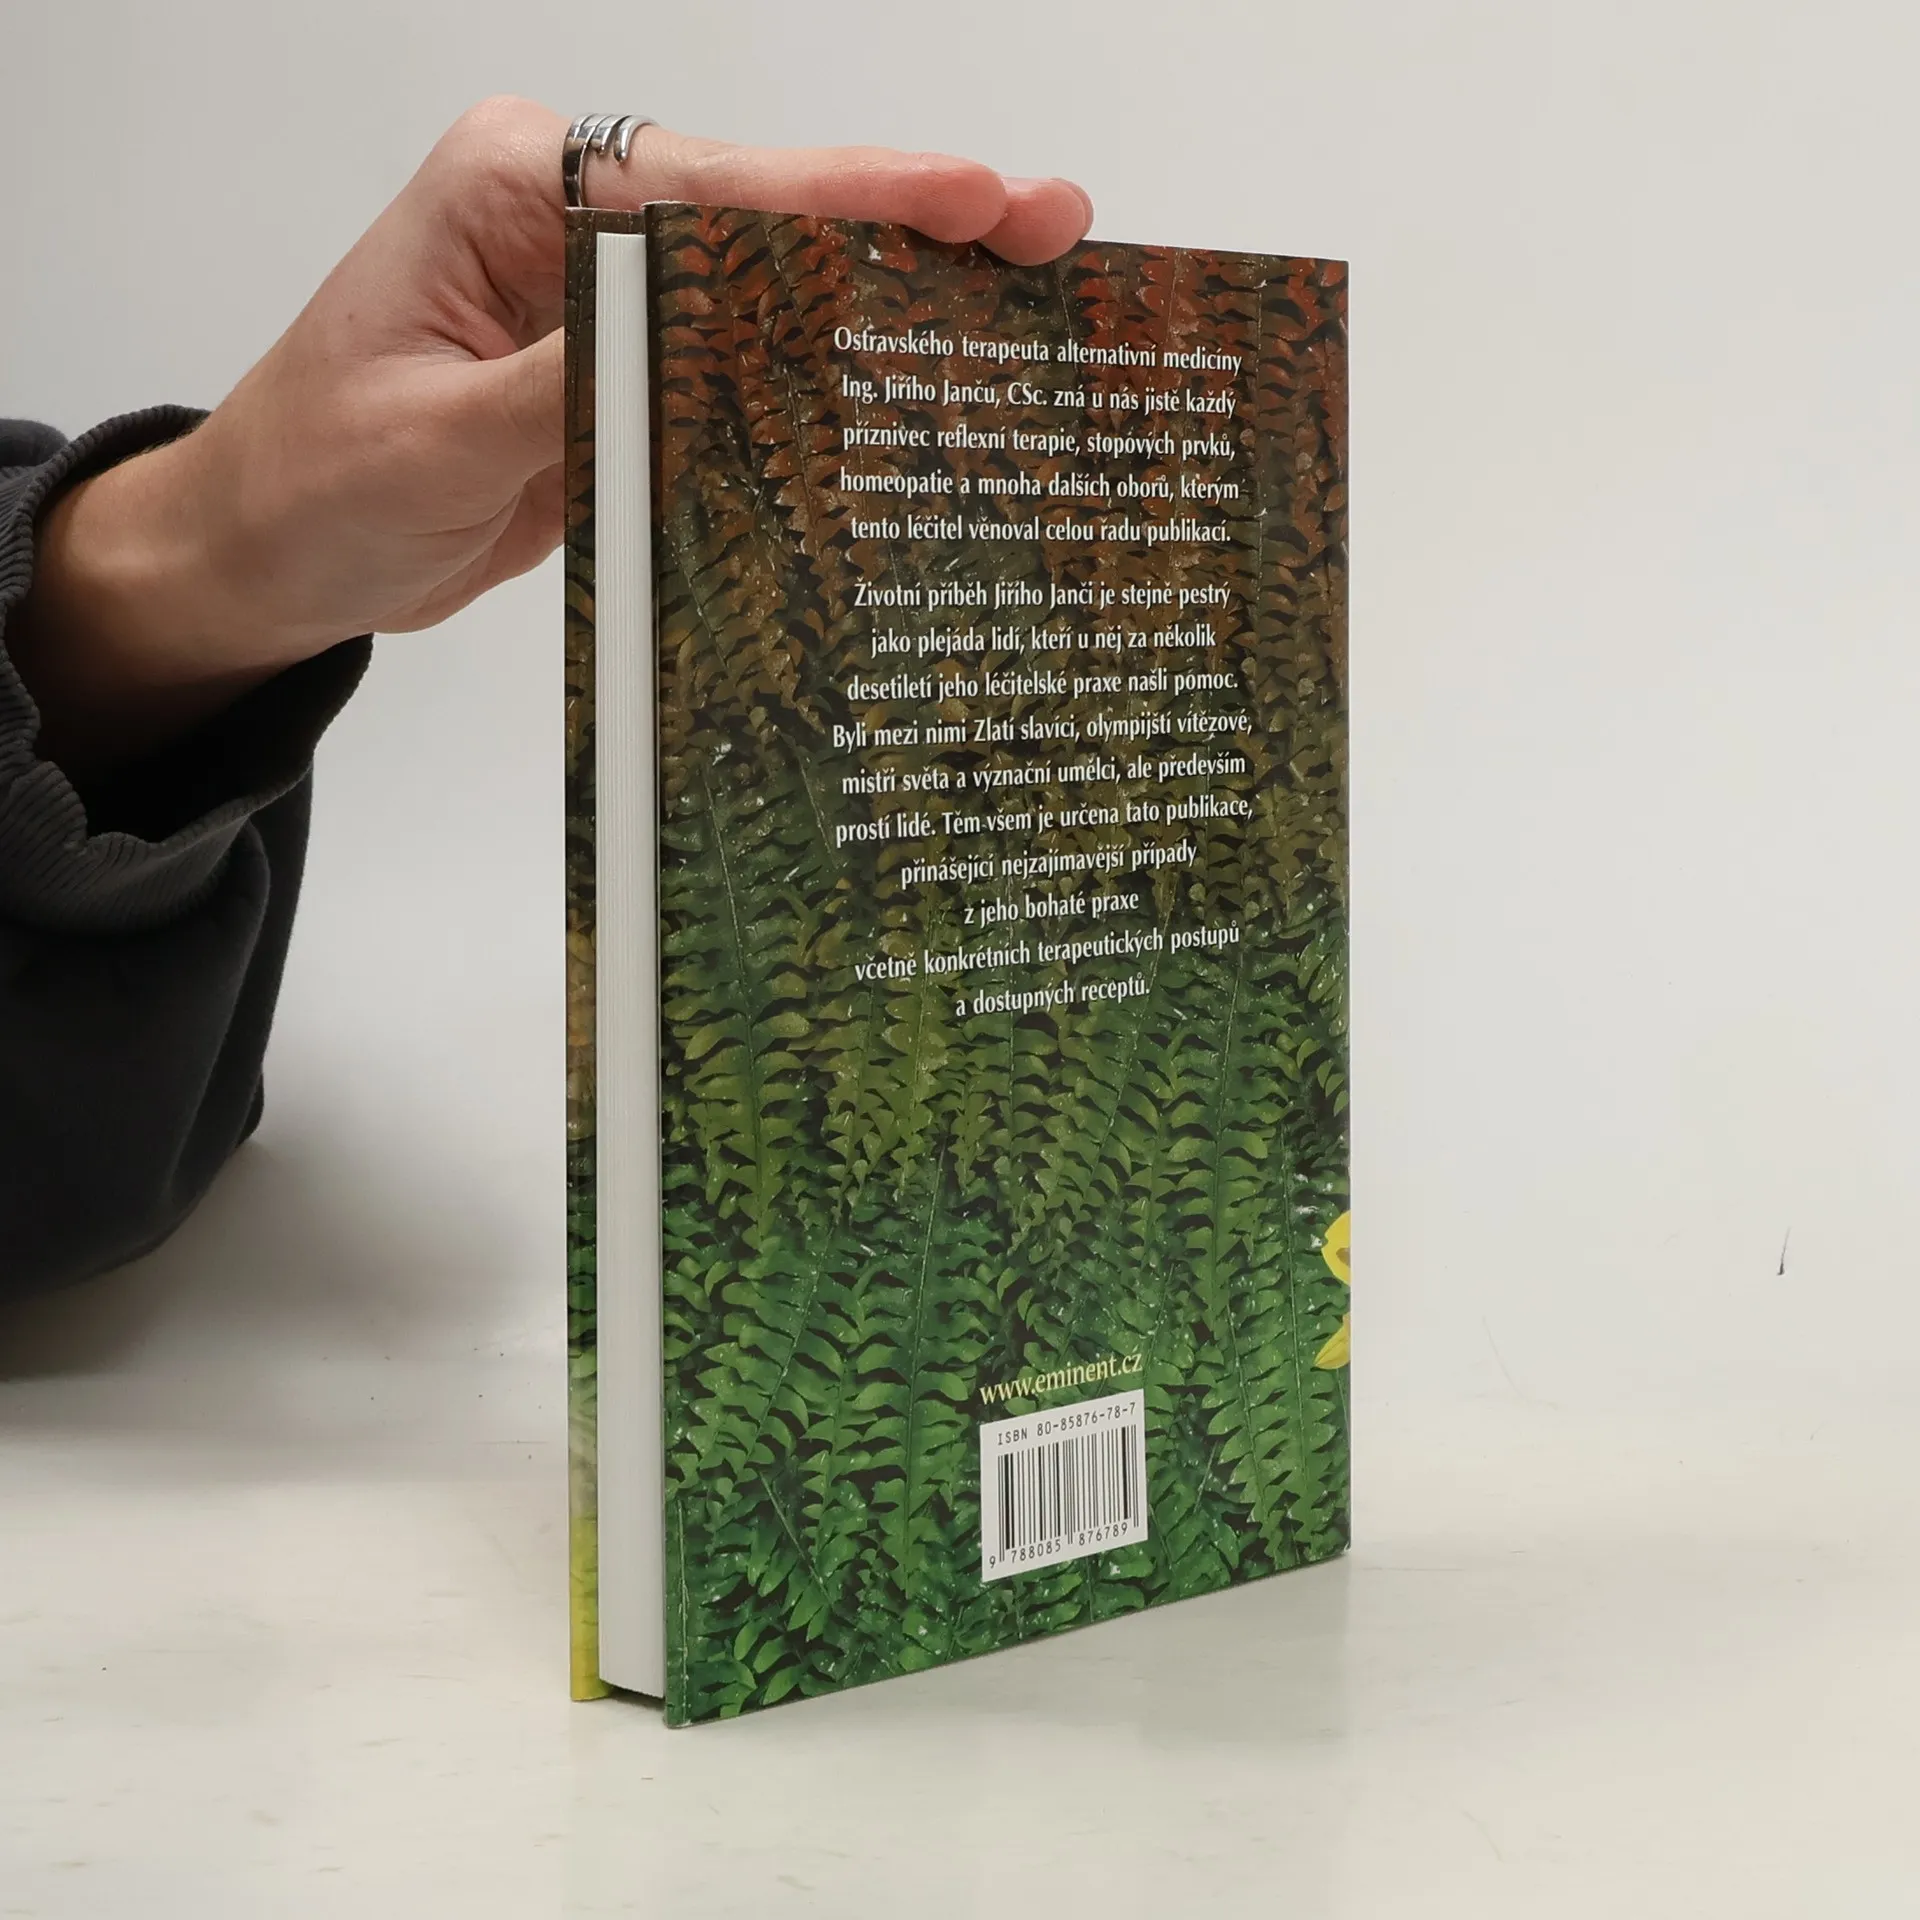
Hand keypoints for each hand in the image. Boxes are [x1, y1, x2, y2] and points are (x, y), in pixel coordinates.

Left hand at [12, 97, 1094, 774]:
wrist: (269, 557)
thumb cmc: (313, 482)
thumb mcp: (430, 439)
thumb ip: (570, 384)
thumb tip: (706, 347)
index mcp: (515, 190)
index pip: (708, 189)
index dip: (850, 199)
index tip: (969, 203)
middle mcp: (574, 225)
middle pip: (769, 219)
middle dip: (910, 228)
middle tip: (1050, 229)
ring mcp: (612, 304)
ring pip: (776, 293)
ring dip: (895, 302)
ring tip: (1024, 300)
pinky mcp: (632, 382)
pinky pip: (749, 375)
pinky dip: (834, 382)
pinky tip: (922, 388)